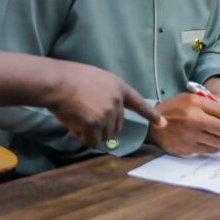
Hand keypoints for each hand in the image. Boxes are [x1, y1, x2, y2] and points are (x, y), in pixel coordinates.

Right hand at [46, 61, 164, 147]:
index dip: (150, 114)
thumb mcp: (95, 79)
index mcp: (118, 87)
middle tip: (85, 117)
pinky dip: (82, 138)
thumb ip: (105, 94)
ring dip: (91, 133)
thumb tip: (105, 116)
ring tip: (77, 118)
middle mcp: (117, 101)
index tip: (162, 123)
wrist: (57, 82)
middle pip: (117, 126)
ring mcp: (108, 113)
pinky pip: (92, 141)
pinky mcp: (96, 124)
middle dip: (103, 127)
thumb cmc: (70, 78)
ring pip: (104, 136)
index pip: (138, 103)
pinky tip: (73, 125)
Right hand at [146, 92, 219, 155]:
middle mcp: (194, 119)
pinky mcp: (188, 148)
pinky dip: (213, 148)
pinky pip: (210, 151)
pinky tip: (208, 142)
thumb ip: (211, 105)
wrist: (151, 124)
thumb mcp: (190, 99)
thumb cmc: (174, 110)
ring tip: (219, 137)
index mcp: (196, 103)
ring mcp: (191, 135)